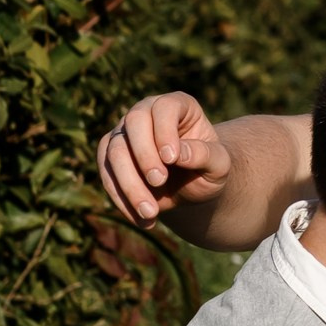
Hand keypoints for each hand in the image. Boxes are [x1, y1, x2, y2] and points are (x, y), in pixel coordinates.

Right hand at [97, 92, 232, 229]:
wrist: (192, 187)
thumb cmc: (209, 169)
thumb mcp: (219, 165)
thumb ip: (205, 155)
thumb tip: (180, 153)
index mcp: (178, 106)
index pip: (164, 107)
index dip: (165, 130)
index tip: (172, 158)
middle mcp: (147, 112)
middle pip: (134, 122)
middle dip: (144, 155)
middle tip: (159, 182)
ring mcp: (125, 133)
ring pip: (114, 151)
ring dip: (130, 184)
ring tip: (151, 212)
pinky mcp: (109, 157)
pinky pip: (106, 175)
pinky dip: (122, 199)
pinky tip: (143, 219)